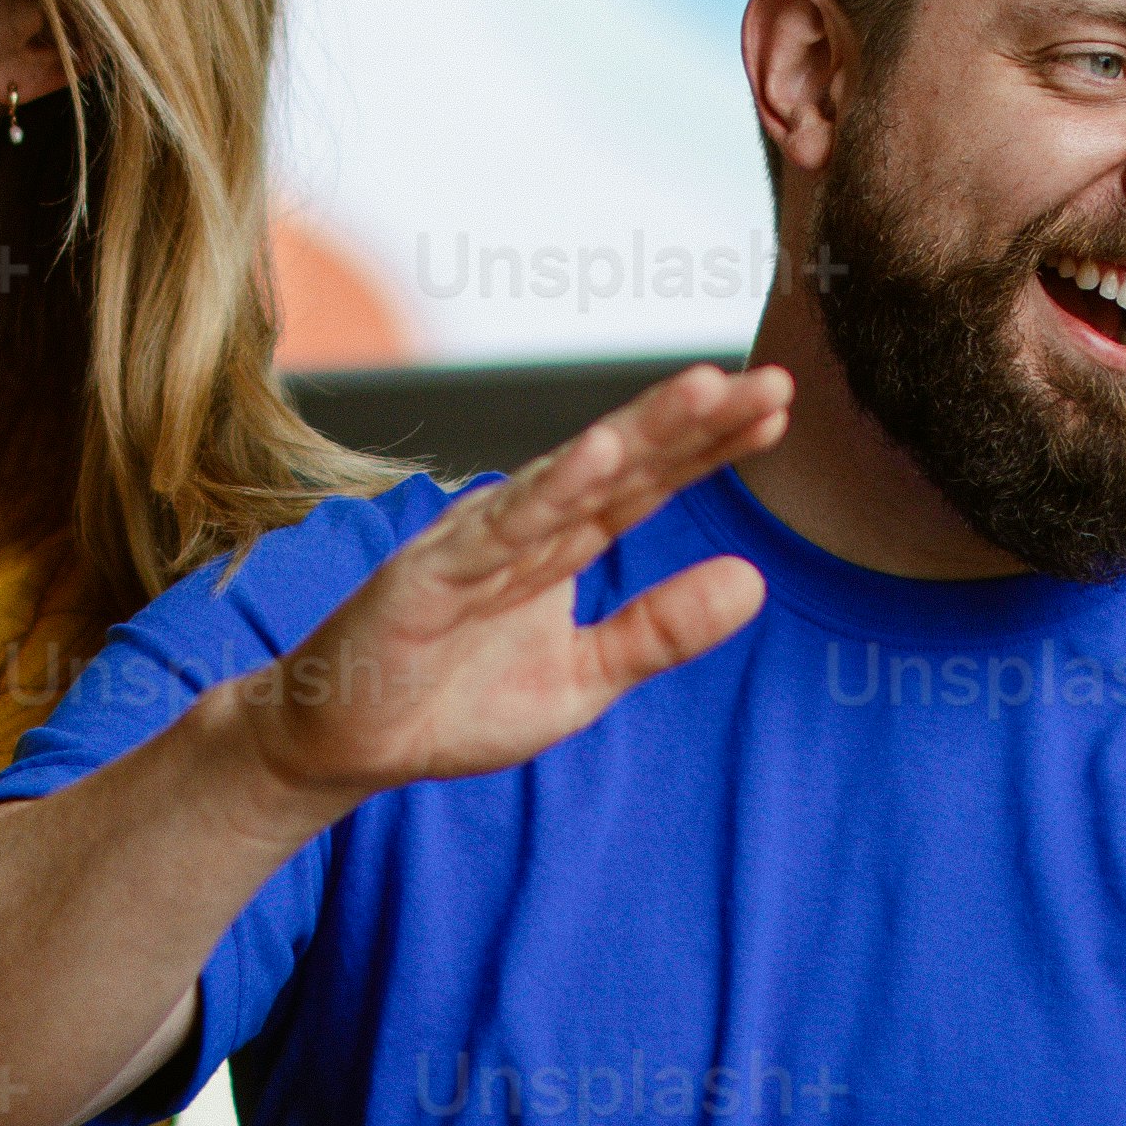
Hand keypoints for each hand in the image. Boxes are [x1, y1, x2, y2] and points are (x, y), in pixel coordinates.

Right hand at [226, 365, 793, 811]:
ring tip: (702, 390)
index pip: (651, 484)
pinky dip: (549, 492)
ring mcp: (478, 543)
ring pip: (571, 479)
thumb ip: (661, 630)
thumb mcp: (585, 678)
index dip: (711, 447)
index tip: (777, 411)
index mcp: (564, 544)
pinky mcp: (432, 575)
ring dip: (637, 432)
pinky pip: (500, 530)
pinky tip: (599, 454)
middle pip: (625, 464)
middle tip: (771, 382)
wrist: (348, 743)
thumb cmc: (456, 702)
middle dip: (696, 422)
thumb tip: (755, 580)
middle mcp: (527, 526)